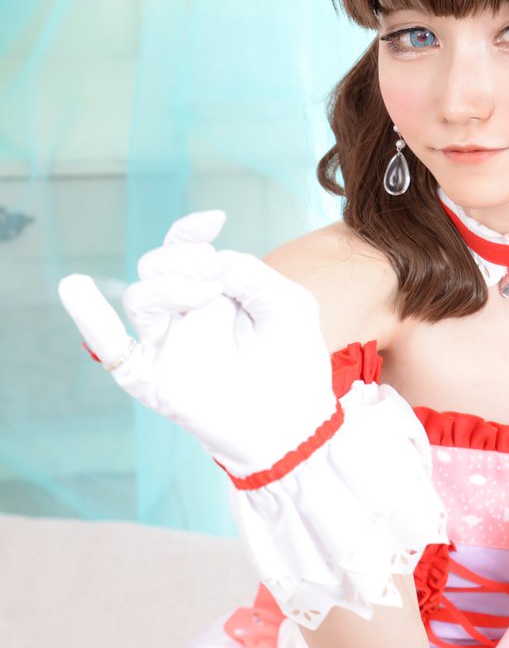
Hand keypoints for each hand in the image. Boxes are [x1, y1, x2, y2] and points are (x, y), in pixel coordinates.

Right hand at [58, 211, 336, 475]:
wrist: (295, 426)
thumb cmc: (294, 367)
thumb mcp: (287, 306)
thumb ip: (250, 274)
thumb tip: (211, 259)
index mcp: (217, 294)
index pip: (186, 252)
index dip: (189, 232)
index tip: (213, 221)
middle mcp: (187, 316)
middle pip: (157, 267)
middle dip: (182, 259)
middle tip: (215, 279)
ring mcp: (168, 346)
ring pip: (140, 298)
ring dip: (167, 285)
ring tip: (205, 295)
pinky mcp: (154, 379)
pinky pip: (111, 349)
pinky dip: (90, 320)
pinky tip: (76, 290)